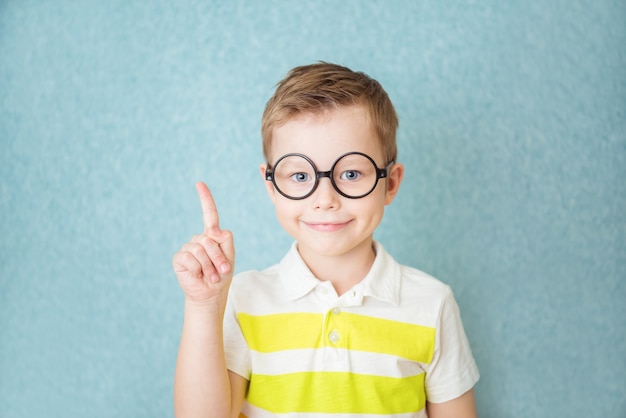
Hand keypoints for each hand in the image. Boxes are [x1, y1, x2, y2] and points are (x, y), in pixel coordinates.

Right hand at [172, 182, 234, 303]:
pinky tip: (198, 275)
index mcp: (212, 236)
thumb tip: (213, 231)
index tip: (199, 184)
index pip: (209, 214)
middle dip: (218, 257)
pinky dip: (198, 269)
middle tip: (221, 270)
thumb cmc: (221, 274)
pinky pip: (190, 258)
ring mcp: (188, 248)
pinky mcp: (179, 258)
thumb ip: (225, 240)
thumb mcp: (230, 255)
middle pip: (210, 239)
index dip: (205, 199)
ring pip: (201, 250)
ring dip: (210, 266)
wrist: (211, 293)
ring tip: (211, 275)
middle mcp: (199, 239)